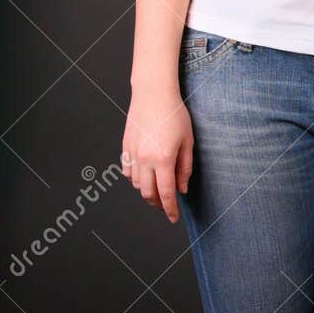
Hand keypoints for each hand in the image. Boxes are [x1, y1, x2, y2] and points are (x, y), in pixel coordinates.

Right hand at [121, 90, 194, 223]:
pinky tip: (145, 176)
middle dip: (157, 204)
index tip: (173, 218)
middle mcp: (144, 159)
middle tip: (166, 207)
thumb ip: (184, 168)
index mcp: (163, 159)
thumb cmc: (174, 114)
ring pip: (136, 184)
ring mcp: (132, 153)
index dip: (170, 209)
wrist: (153, 94)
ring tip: (158, 190)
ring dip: (147, 191)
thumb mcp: (187, 141)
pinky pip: (127, 171)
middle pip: (148, 193)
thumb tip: (181, 189)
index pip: (165, 194)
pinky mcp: (126, 147)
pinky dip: (135, 179)